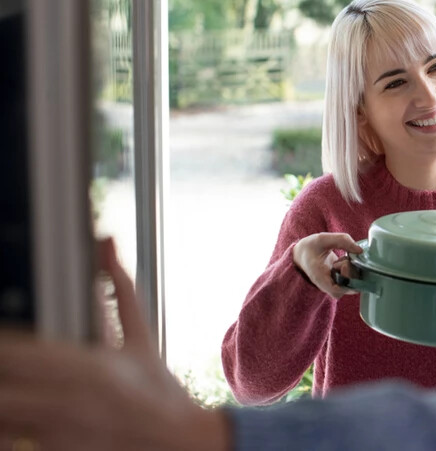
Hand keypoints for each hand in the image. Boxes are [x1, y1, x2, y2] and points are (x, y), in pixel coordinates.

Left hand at [0, 238, 229, 450]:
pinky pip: (16, 443)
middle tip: (7, 366)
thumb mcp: (142, 341)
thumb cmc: (159, 393)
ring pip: (2, 416)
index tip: (2, 329)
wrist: (181, 444)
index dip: (3, 344)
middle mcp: (66, 399)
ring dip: (2, 405)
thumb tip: (107, 242)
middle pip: (3, 386)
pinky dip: (9, 432)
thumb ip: (121, 290)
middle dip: (1, 373)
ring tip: (10, 396)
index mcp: (86, 364)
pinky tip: (14, 422)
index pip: (15, 352)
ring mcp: (57, 432)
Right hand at [292, 232, 363, 298]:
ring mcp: (334, 284)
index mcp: (320, 279)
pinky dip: (353, 270)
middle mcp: (328, 286)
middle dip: (352, 272)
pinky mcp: (339, 281)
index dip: (346, 279)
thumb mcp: (322, 239)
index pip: (338, 291)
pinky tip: (344, 261)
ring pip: (352, 285)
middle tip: (343, 260)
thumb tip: (360, 250)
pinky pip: (352, 280)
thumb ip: (342, 240)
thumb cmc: (310, 247)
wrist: (302, 253)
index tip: (343, 263)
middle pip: (349, 289)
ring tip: (343, 260)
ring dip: (353, 271)